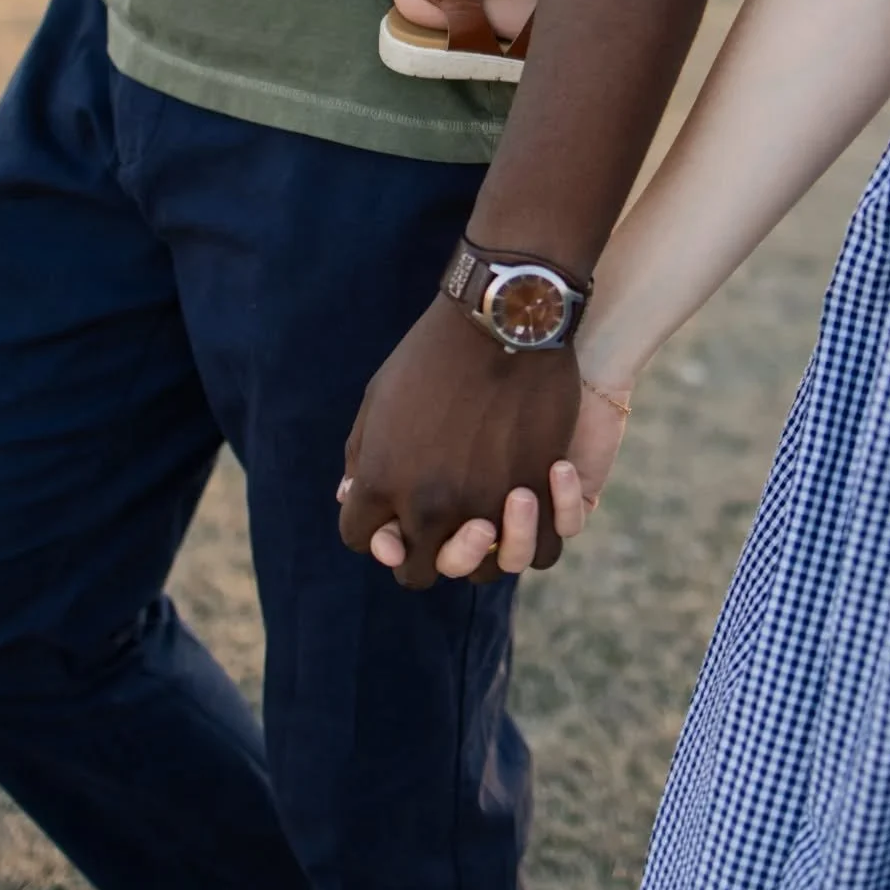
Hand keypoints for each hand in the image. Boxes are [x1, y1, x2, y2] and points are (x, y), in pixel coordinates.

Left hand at [337, 296, 582, 589]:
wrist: (502, 318)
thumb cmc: (434, 352)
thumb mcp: (380, 398)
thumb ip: (363, 455)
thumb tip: (350, 495)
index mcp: (381, 482)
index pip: (362, 538)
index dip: (376, 529)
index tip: (392, 513)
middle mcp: (428, 506)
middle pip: (417, 569)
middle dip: (424, 553)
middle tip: (443, 525)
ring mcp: (485, 505)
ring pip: (477, 570)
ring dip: (483, 552)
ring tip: (492, 518)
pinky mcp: (536, 493)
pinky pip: (539, 552)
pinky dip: (537, 538)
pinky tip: (533, 507)